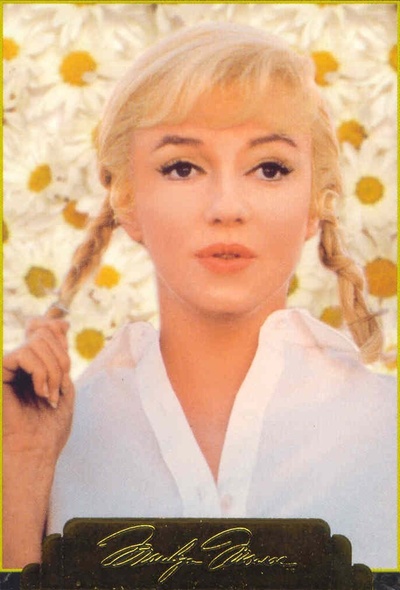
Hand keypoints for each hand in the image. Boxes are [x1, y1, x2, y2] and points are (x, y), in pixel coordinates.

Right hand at [3, 317, 74, 458]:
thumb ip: (61, 356)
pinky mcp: (0, 372)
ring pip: (38, 341)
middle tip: (59, 388)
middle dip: (61, 360)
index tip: (67, 349)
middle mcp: (20, 361)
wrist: (36, 450)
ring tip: (50, 395)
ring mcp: (9, 366)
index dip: (58, 329)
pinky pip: (24, 354)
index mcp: (36, 363)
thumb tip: (60, 323)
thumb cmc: (50, 425)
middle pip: (46, 333)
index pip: (45, 327)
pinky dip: (40, 373)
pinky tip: (39, 392)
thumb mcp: (64, 384)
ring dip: (53, 370)